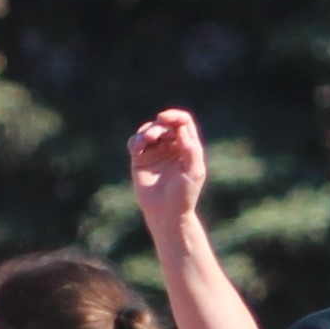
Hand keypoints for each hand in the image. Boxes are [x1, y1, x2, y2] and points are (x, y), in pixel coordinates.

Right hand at [127, 110, 208, 231]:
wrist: (167, 213)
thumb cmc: (184, 195)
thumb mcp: (194, 171)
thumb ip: (191, 150)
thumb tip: (181, 130)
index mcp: (187, 146)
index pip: (182, 122)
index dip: (174, 116)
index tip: (164, 118)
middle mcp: (171, 146)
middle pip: (164, 124)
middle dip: (158, 126)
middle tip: (153, 136)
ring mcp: (155, 152)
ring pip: (148, 130)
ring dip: (146, 131)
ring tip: (146, 140)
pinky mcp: (140, 160)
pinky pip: (135, 143)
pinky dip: (135, 140)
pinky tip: (137, 146)